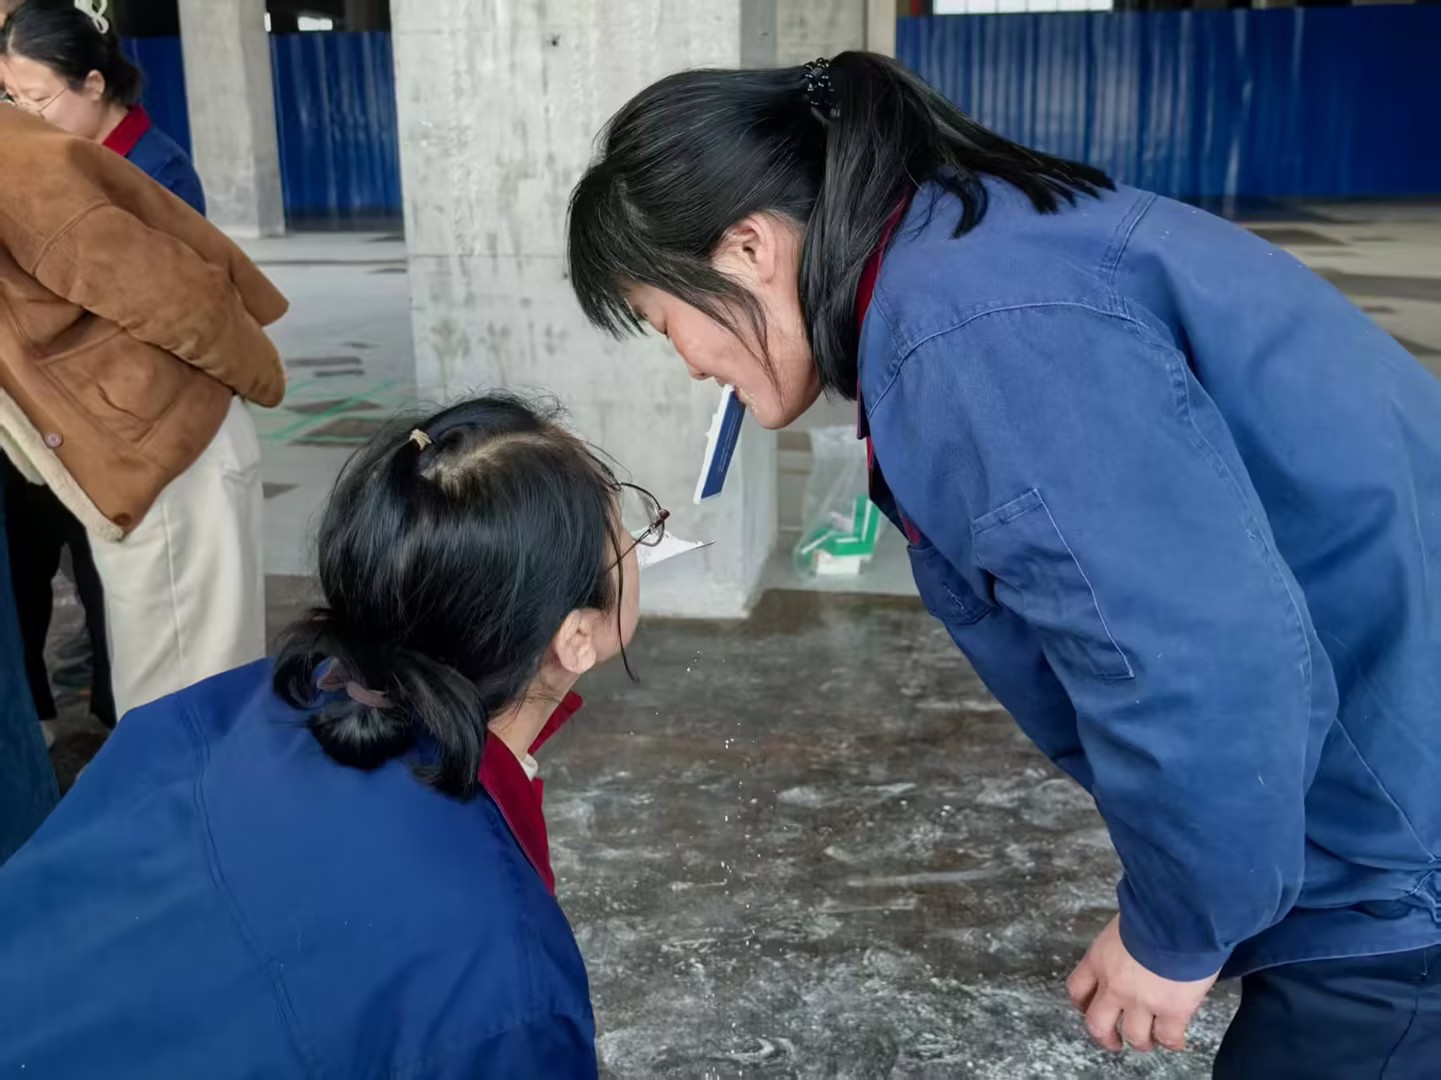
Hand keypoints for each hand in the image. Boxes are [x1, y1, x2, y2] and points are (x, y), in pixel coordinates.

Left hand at [1066, 916, 1217, 1052]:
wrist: (1178, 918)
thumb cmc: (1152, 910)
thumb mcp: (1123, 922)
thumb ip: (1122, 943)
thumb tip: (1132, 945)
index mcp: (1099, 960)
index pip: (1077, 989)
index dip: (1082, 1004)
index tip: (1089, 1009)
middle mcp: (1114, 985)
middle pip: (1097, 1024)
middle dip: (1104, 1037)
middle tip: (1114, 1042)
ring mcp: (1142, 1001)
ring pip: (1134, 1036)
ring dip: (1142, 1042)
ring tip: (1151, 1040)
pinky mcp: (1172, 1011)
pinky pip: (1168, 1038)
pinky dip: (1172, 1042)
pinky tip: (1176, 1040)